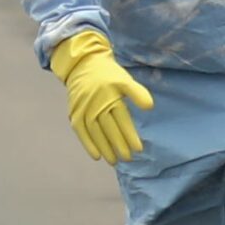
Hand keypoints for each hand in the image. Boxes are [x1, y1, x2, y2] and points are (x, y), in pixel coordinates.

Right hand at [48, 30, 154, 164]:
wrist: (83, 63)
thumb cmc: (107, 74)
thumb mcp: (124, 79)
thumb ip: (137, 93)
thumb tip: (149, 107)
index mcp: (110, 95)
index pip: (122, 119)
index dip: (130, 135)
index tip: (138, 149)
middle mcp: (96, 103)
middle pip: (109, 128)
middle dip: (119, 145)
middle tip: (128, 158)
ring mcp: (84, 108)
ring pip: (95, 132)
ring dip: (104, 148)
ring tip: (113, 161)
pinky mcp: (74, 112)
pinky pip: (80, 131)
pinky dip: (87, 144)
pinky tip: (96, 156)